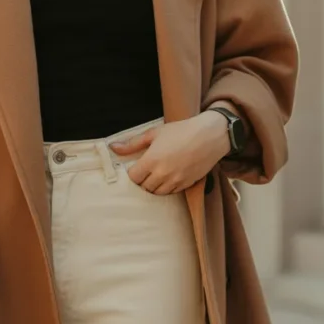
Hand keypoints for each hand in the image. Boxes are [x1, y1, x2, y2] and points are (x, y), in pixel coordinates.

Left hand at [108, 113, 230, 194]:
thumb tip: (113, 147)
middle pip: (144, 187)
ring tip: (155, 175)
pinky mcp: (187, 184)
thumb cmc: (181, 131)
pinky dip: (166, 188)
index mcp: (152, 160)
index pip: (133, 178)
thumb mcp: (155, 133)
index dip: (131, 174)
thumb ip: (133, 143)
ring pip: (157, 193)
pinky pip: (171, 193)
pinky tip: (167, 177)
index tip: (134, 168)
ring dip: (153, 186)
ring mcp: (175, 181)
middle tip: (144, 172)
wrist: (210, 135)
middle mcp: (162, 174)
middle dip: (142, 181)